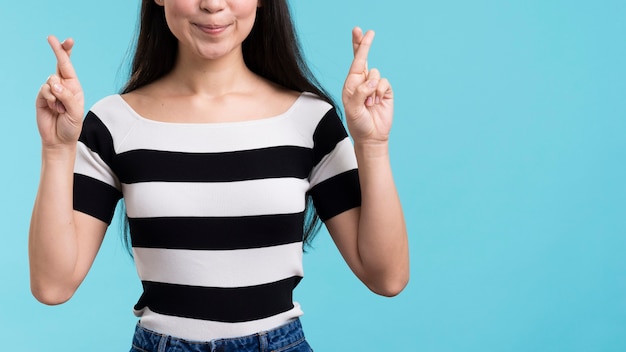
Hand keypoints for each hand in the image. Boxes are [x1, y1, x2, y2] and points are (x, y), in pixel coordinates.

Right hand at [36, 36, 83, 147]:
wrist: (59, 140)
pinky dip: (51, 99)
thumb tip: (54, 84)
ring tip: (61, 109)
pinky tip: (54, 109)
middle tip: (51, 37)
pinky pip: (45, 90)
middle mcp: (63, 86)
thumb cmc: (72, 126)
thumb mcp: (76, 112)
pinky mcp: (41, 97)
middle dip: (57, 50)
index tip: (68, 40)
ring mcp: (51, 90)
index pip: (69, 66)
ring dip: (58, 96)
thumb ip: (67, 97)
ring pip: (51, 81)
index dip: (67, 52)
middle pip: (58, 64)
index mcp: (74, 87)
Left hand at [342, 27, 393, 144]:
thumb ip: (360, 92)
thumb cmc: (358, 123)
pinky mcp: (385, 91)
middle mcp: (362, 82)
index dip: (358, 45)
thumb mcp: (352, 108)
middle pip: (364, 58)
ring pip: (375, 73)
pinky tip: (377, 102)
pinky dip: (380, 92)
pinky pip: (384, 82)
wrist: (372, 136)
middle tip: (368, 31)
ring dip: (371, 89)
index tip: (359, 31)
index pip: (355, 61)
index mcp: (350, 84)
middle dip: (365, 44)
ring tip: (369, 104)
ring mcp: (374, 86)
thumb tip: (372, 80)